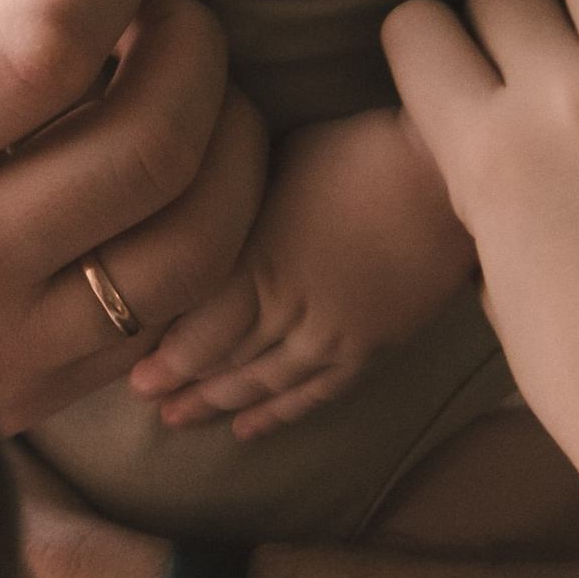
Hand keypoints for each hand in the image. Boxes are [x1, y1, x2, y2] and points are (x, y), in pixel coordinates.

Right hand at [0, 0, 265, 435]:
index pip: (43, 51)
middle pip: (148, 142)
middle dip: (192, 47)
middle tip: (171, 7)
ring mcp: (17, 344)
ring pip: (197, 239)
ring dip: (230, 140)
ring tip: (201, 87)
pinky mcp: (63, 392)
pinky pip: (189, 307)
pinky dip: (215, 226)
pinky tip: (189, 175)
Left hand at [128, 105, 477, 436]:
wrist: (446, 178)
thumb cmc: (357, 149)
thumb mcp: (275, 163)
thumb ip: (233, 207)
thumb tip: (192, 215)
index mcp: (260, 262)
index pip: (200, 331)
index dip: (166, 360)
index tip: (132, 378)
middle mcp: (290, 310)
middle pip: (226, 362)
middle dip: (182, 387)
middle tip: (148, 404)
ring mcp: (333, 336)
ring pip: (266, 384)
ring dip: (221, 405)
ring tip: (180, 422)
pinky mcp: (371, 348)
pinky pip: (316, 392)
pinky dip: (280, 413)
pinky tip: (248, 428)